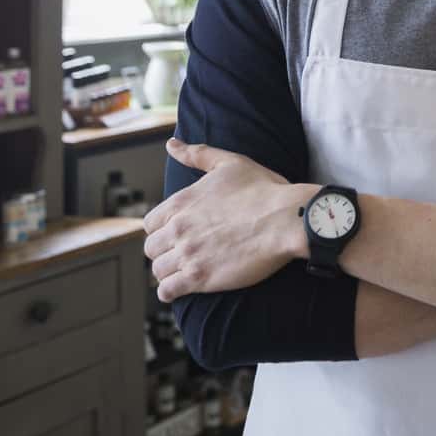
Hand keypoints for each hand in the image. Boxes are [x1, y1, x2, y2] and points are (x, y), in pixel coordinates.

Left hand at [143, 138, 311, 302]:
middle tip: (184, 253)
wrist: (285, 219)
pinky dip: (171, 291)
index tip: (178, 233)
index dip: (163, 229)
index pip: (150, 223)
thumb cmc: (263, 190)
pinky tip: (183, 287)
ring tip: (185, 271)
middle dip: (165, 251)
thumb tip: (172, 144)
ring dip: (169, 272)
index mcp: (181, 202)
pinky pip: (168, 291)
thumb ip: (197, 154)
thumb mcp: (230, 163)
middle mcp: (178, 228)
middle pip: (151, 248)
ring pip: (158, 270)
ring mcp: (188, 254)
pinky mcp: (200, 278)